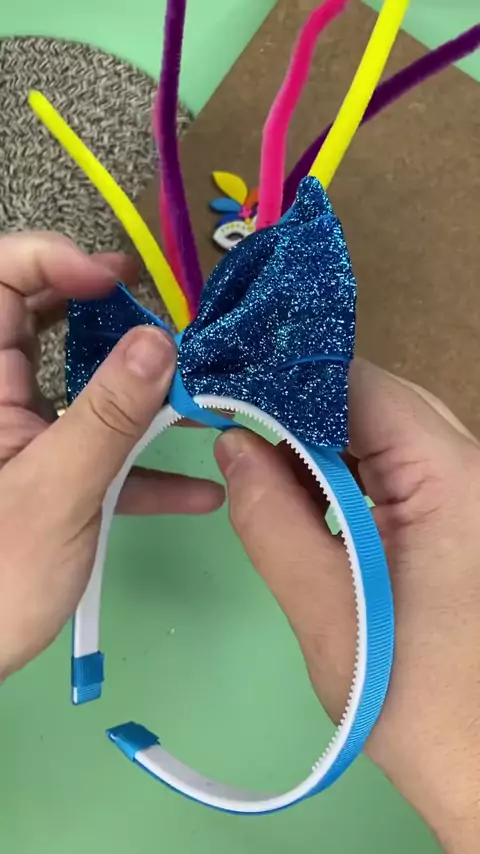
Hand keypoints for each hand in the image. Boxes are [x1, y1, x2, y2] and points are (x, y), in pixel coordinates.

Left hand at [0, 232, 223, 679]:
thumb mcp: (59, 491)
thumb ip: (110, 416)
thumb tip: (160, 343)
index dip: (52, 261)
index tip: (116, 281)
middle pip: (43, 322)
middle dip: (107, 317)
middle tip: (159, 318)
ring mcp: (23, 438)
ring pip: (79, 387)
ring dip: (137, 394)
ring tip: (196, 397)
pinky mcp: (46, 475)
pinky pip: (93, 451)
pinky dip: (139, 467)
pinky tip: (196, 493)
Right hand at [215, 361, 479, 853]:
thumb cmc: (410, 699)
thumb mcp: (326, 612)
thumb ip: (272, 519)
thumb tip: (231, 443)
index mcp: (454, 478)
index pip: (363, 386)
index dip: (290, 382)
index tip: (227, 397)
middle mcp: (471, 468)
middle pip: (375, 402)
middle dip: (300, 414)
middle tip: (235, 434)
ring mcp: (469, 491)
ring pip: (382, 433)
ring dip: (320, 445)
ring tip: (262, 469)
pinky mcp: (459, 516)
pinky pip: (393, 470)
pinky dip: (345, 475)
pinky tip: (308, 500)